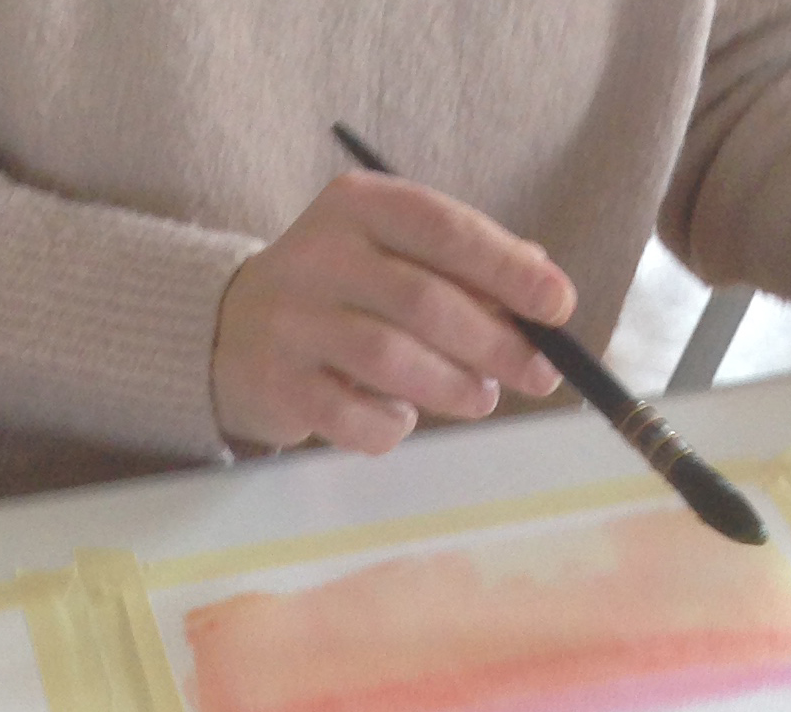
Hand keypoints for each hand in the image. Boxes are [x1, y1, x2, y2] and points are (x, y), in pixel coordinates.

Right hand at [212, 170, 573, 453]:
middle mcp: (321, 253)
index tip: (560, 305)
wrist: (230, 329)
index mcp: (359, 206)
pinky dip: (393, 427)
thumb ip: (464, 265)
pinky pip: (354, 417)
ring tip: (480, 398)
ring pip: (391, 359)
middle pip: (424, 300)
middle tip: (538, 373)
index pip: (444, 229)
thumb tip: (544, 287)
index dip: (508, 270)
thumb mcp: (395, 255)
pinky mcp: (279, 382)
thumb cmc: (341, 293)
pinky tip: (402, 419)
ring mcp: (293, 319)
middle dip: (495, 343)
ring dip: (452, 388)